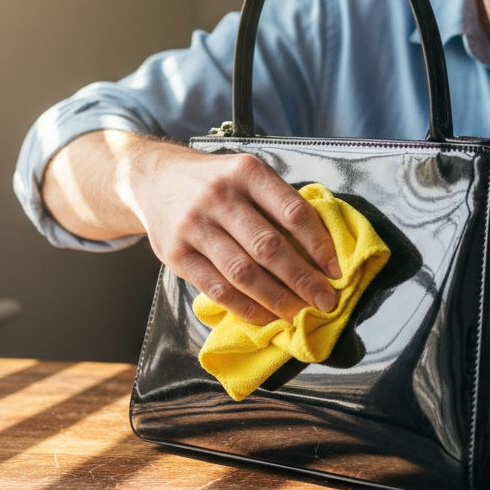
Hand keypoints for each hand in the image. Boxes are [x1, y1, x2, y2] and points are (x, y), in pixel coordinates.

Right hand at [128, 144, 342, 325]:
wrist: (154, 179)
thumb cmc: (215, 182)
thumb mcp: (247, 174)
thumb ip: (278, 204)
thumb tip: (320, 252)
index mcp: (247, 172)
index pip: (293, 212)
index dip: (319, 245)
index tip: (335, 270)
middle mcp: (220, 197)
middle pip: (269, 247)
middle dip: (303, 280)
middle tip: (326, 301)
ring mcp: (195, 226)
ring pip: (243, 272)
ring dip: (277, 298)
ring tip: (299, 314)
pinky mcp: (176, 254)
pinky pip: (216, 288)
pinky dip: (245, 307)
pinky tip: (265, 316)